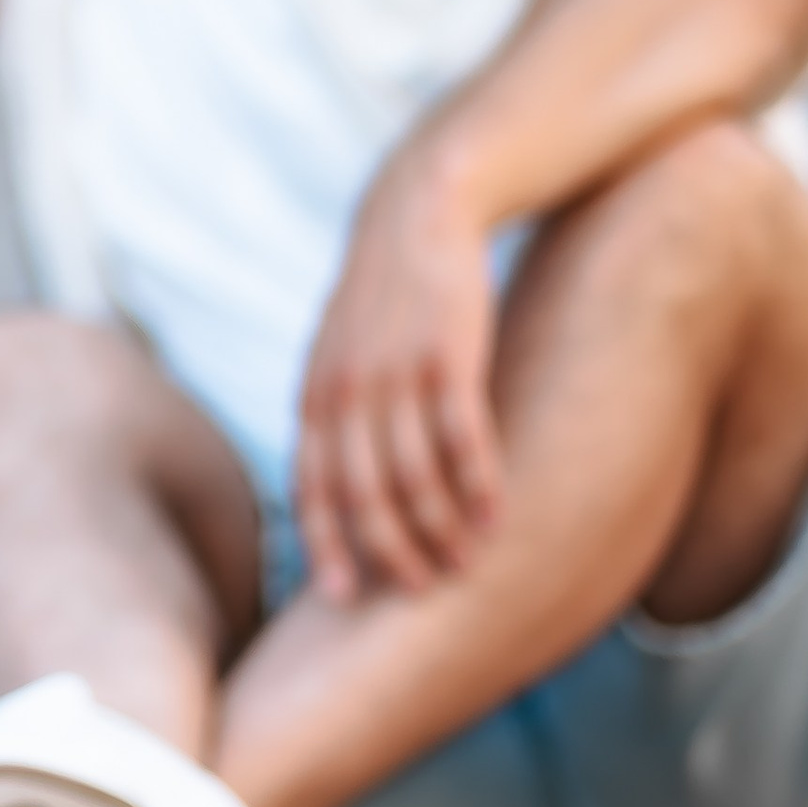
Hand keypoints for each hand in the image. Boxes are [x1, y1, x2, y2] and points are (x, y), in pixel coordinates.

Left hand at [294, 150, 502, 603]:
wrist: (420, 211)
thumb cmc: (384, 293)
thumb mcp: (338, 349)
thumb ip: (335, 412)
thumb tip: (340, 482)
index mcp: (314, 393)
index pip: (311, 486)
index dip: (325, 544)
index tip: (342, 596)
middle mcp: (346, 390)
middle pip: (362, 493)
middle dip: (389, 550)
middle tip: (418, 591)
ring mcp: (395, 374)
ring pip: (414, 474)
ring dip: (440, 528)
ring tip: (464, 563)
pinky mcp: (447, 356)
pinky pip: (462, 437)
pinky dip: (478, 484)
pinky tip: (496, 516)